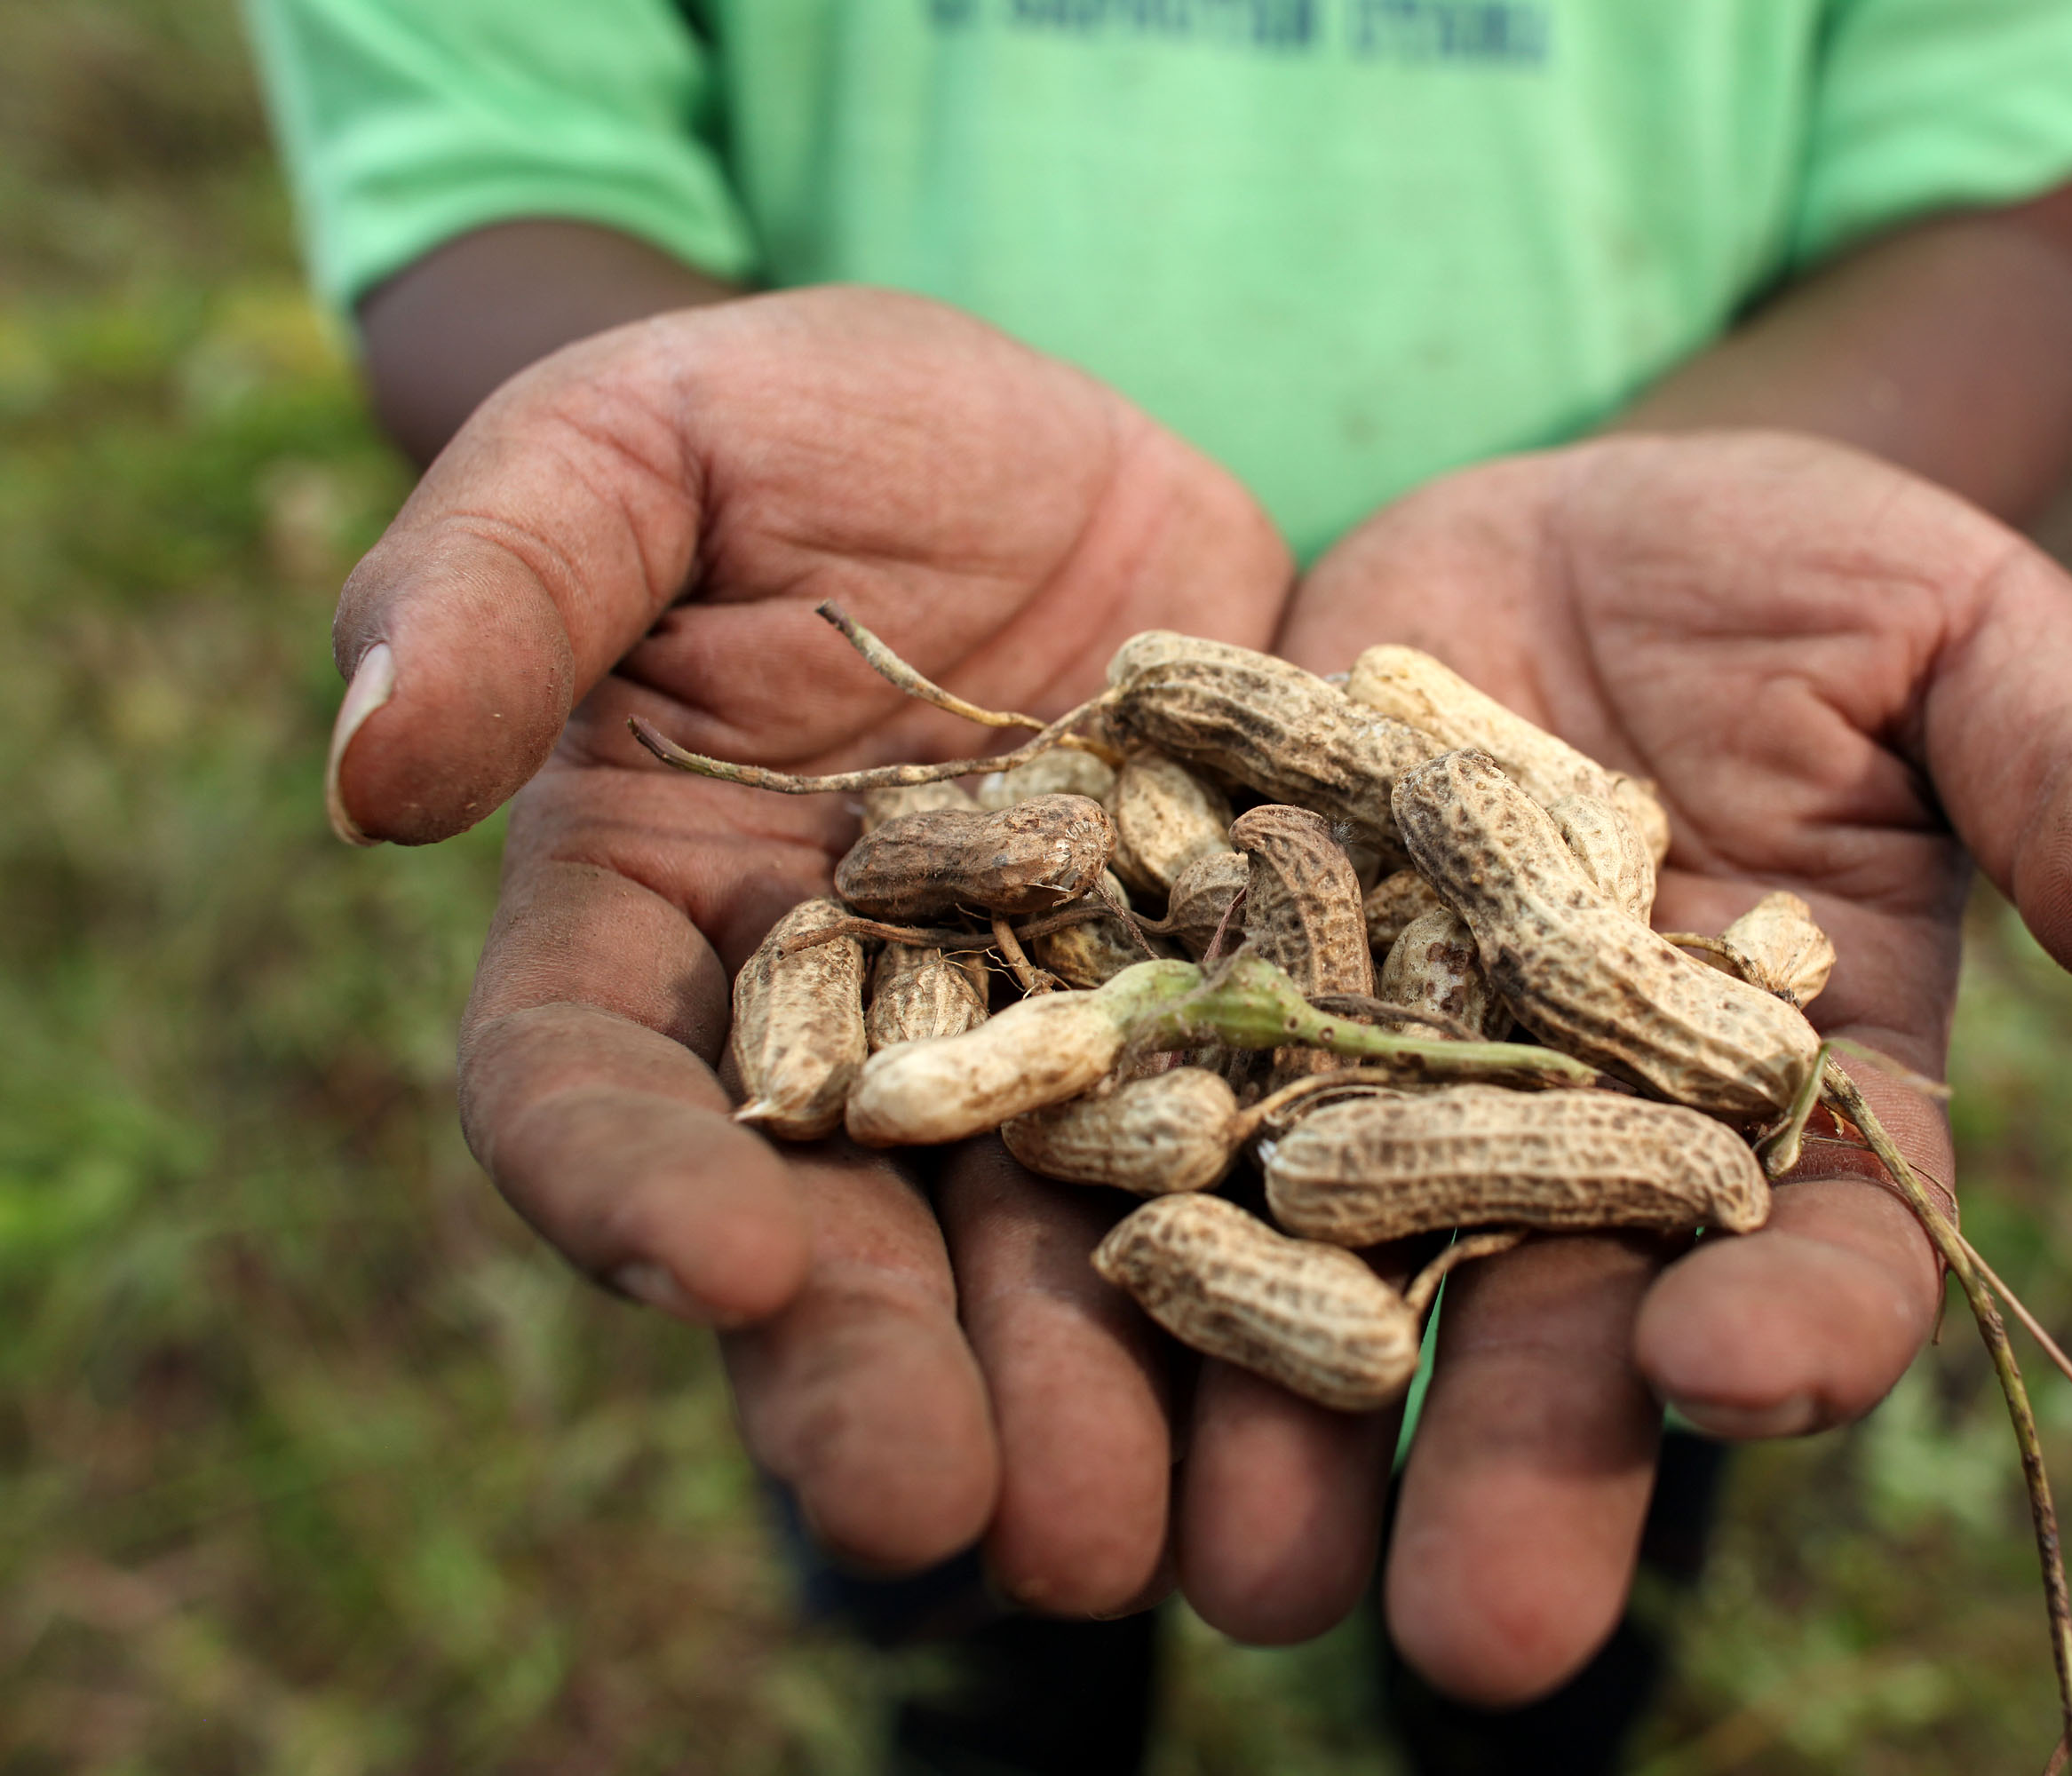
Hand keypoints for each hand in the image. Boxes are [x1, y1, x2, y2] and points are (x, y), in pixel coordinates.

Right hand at [329, 287, 1290, 1605]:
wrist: (1059, 448)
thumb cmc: (811, 426)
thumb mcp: (646, 439)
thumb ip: (503, 574)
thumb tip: (366, 771)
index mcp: (654, 932)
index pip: (588, 1088)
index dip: (628, 1186)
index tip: (715, 1267)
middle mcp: (837, 1048)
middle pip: (826, 1240)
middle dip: (872, 1379)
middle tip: (944, 1516)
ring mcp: (1034, 1062)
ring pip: (1037, 1258)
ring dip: (1081, 1405)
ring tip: (1131, 1540)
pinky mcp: (1212, 1041)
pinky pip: (1245, 1171)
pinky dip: (1281, 1275)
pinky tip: (1340, 1380)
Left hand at [1182, 433, 2071, 1701]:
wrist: (1566, 515)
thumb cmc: (1803, 577)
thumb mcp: (1962, 640)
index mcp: (1794, 1109)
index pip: (1825, 1258)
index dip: (1798, 1327)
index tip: (1731, 1370)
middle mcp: (1586, 1153)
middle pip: (1568, 1344)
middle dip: (1525, 1481)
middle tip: (1474, 1643)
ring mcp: (1394, 1103)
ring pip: (1346, 1294)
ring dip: (1293, 1430)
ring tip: (1240, 1561)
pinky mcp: (1230, 1022)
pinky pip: (1169, 1138)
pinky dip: (1115, 1223)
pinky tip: (1062, 1312)